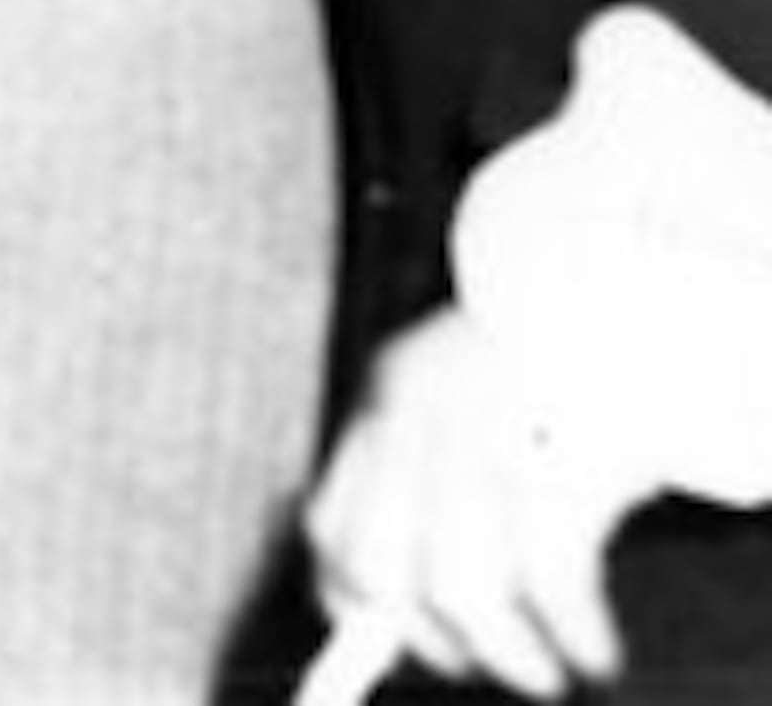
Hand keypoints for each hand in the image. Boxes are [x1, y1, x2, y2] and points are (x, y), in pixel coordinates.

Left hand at [304, 305, 639, 700]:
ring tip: (540, 669)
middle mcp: (422, 412)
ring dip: (502, 649)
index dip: (351, 590)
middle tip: (464, 657)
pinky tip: (591, 647)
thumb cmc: (569, 351)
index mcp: (394, 387)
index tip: (387, 628)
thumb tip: (403, 585)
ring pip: (457, 584)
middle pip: (376, 560)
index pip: (329, 518)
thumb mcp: (471, 389)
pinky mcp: (559, 463)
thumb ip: (424, 469)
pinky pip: (549, 581)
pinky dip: (572, 631)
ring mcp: (486, 437)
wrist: (636, 298)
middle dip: (418, 630)